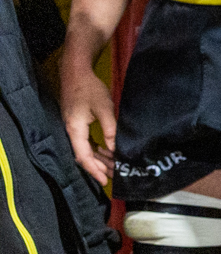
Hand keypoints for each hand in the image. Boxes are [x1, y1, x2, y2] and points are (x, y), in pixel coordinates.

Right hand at [59, 64, 116, 184]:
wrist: (76, 72)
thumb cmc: (90, 88)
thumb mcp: (104, 108)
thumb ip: (110, 129)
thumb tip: (115, 148)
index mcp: (75, 130)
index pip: (84, 156)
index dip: (95, 170)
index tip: (105, 181)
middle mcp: (71, 131)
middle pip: (83, 156)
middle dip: (99, 167)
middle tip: (114, 175)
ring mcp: (73, 127)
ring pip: (85, 149)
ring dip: (99, 158)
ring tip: (114, 166)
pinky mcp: (76, 123)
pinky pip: (85, 142)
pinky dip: (96, 149)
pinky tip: (107, 151)